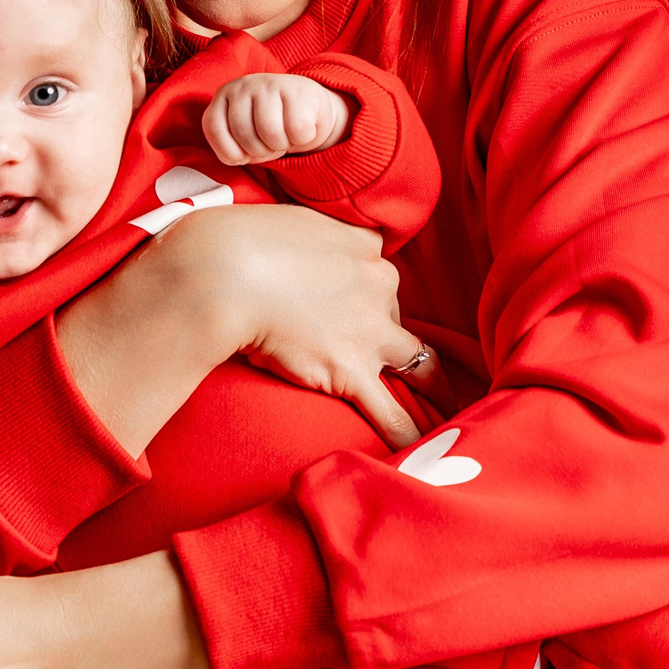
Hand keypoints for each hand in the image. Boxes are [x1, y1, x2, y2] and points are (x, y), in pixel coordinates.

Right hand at [58, 203, 425, 449]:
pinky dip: (409, 433)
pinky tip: (420, 449)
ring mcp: (369, 331)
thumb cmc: (238, 242)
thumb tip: (289, 243)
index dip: (365, 290)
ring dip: (430, 382)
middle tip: (376, 350)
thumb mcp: (280, 220)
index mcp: (361, 246)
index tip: (354, 303)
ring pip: (417, 360)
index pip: (376, 270)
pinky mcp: (351, 371)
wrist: (226, 273)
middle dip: (387, 332)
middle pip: (395, 312)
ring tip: (442, 402)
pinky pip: (392, 412)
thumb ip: (299, 234)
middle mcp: (377, 285)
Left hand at [203, 73, 352, 165]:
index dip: (229, 151)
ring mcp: (270, 85)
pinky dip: (302, 138)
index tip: (244, 156)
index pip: (214, 128)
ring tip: (285, 136)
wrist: (309, 105)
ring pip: (270, 132)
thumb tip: (234, 158)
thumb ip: (232, 148)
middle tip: (270, 145)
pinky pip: (297, 130)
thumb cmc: (272, 125)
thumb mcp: (245, 135)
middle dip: (260, 150)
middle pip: (244, 133)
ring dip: (281, 144)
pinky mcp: (297, 91)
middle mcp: (243, 85)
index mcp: (224, 96)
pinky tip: (302, 128)